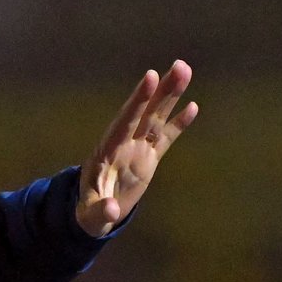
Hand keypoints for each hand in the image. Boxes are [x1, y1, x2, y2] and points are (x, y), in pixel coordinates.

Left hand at [76, 60, 197, 236]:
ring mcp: (137, 149)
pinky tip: (192, 106)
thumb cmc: (89, 215)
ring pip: (156, 118)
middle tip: (179, 65)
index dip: (138, 100)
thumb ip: (101, 211)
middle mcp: (123, 144)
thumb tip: (112, 210)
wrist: (94, 216)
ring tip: (184, 70)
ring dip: (170, 96)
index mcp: (107, 151)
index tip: (150, 77)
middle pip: (145, 112)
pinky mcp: (149, 158)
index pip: (125, 121)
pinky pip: (166, 137)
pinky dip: (178, 123)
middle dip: (160, 90)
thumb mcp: (91, 216)